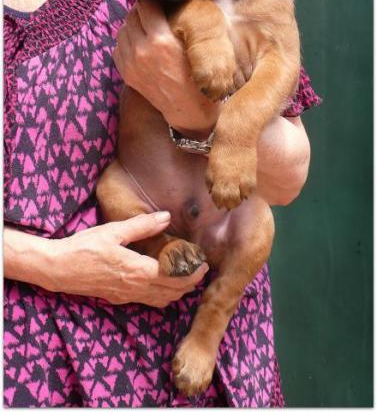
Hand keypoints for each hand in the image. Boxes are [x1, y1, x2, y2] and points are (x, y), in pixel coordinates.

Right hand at [51, 212, 208, 305]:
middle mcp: (136, 288)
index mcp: (138, 270)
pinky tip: (163, 284)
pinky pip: (149, 301)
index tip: (203, 263)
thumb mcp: (114, 231)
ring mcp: (127, 296)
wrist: (59, 268)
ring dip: (178, 291)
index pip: (175, 277)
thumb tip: (166, 217)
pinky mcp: (119, 298)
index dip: (193, 272)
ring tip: (187, 276)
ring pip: (162, 300)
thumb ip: (142, 226)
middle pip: (173, 292)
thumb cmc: (85, 247)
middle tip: (201, 269)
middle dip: (190, 283)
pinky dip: (163, 296)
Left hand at [113, 0, 219, 136]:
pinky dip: (126, 43)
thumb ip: (176, 22)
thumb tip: (167, 1)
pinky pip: (118, 48)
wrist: (187, 107)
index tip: (158, 2)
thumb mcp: (191, 45)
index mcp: (161, 40)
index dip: (152, 0)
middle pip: (131, 16)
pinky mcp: (126, 73)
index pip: (146, 5)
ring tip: (145, 29)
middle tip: (152, 14)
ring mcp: (131, 63)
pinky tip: (139, 45)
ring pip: (122, 31)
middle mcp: (142, 50)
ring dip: (132, 26)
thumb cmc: (196, 74)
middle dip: (141, 12)